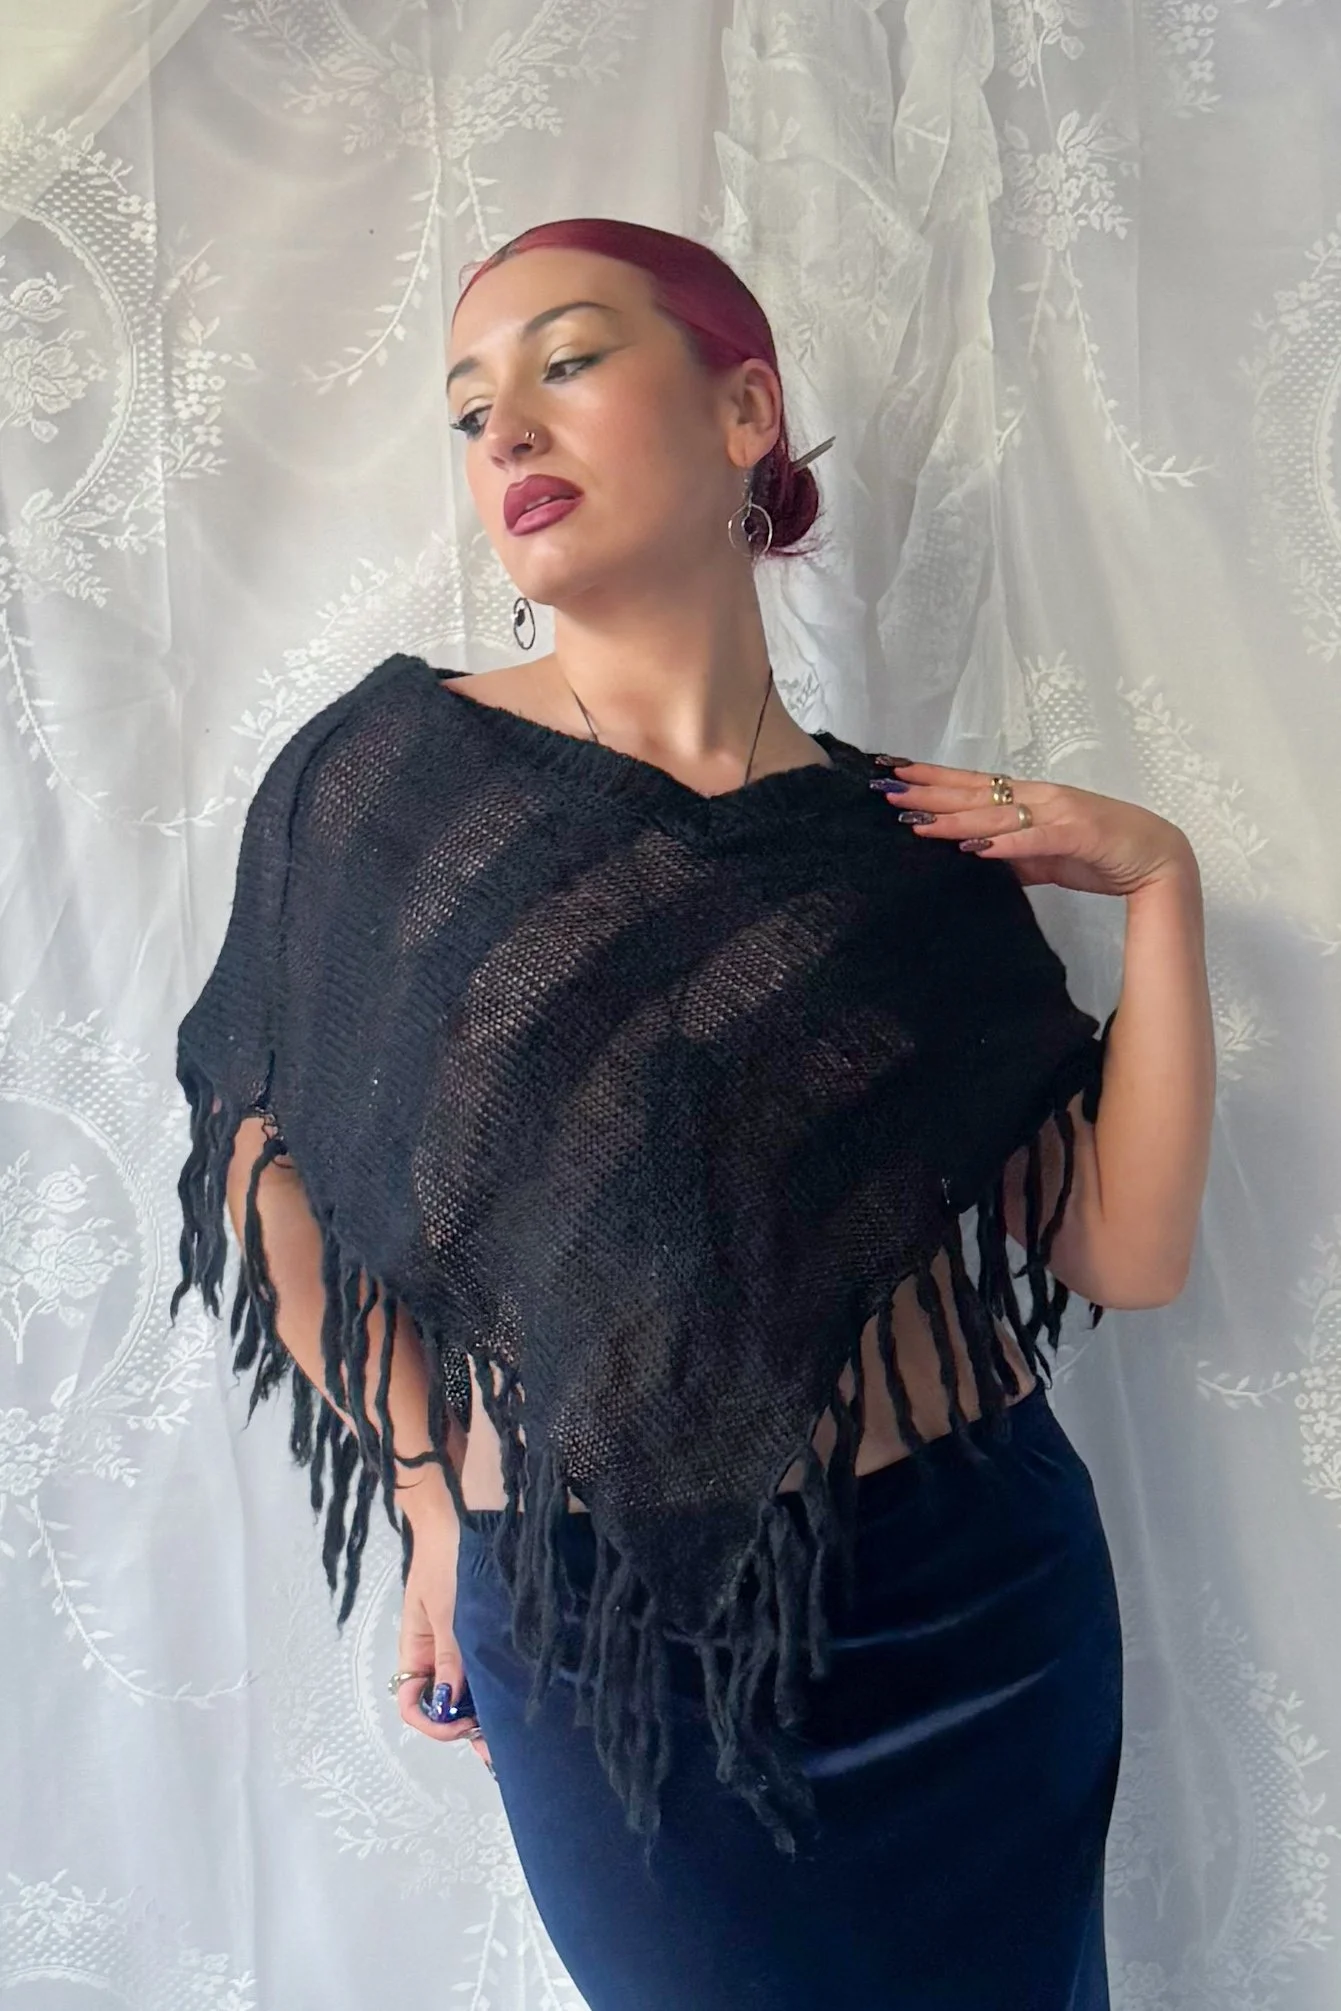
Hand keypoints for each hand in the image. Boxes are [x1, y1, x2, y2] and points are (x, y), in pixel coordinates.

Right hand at [395, 1510, 493, 1775]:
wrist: (461, 1517)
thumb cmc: (447, 1561)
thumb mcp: (447, 1611)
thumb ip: (450, 1657)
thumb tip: (449, 1706)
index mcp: (418, 1652)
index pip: (412, 1704)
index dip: (433, 1723)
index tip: (464, 1725)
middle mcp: (437, 1655)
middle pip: (443, 1705)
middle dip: (465, 1727)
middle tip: (500, 1747)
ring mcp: (460, 1645)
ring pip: (467, 1691)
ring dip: (484, 1711)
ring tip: (513, 1731)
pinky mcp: (482, 1633)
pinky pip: (485, 1668)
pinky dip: (496, 1687)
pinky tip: (517, 1699)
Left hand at [871, 756, 1196, 898]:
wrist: (1159, 859)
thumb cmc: (1103, 854)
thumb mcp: (1046, 858)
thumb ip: (1012, 857)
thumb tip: (974, 860)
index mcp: (1031, 800)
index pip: (972, 786)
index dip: (932, 780)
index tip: (894, 774)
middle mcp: (1040, 798)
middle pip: (975, 793)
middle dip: (928, 792)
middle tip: (885, 789)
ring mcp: (1059, 813)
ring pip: (997, 814)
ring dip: (954, 818)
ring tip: (915, 821)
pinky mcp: (1077, 835)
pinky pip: (1034, 840)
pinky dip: (1004, 844)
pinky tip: (973, 848)